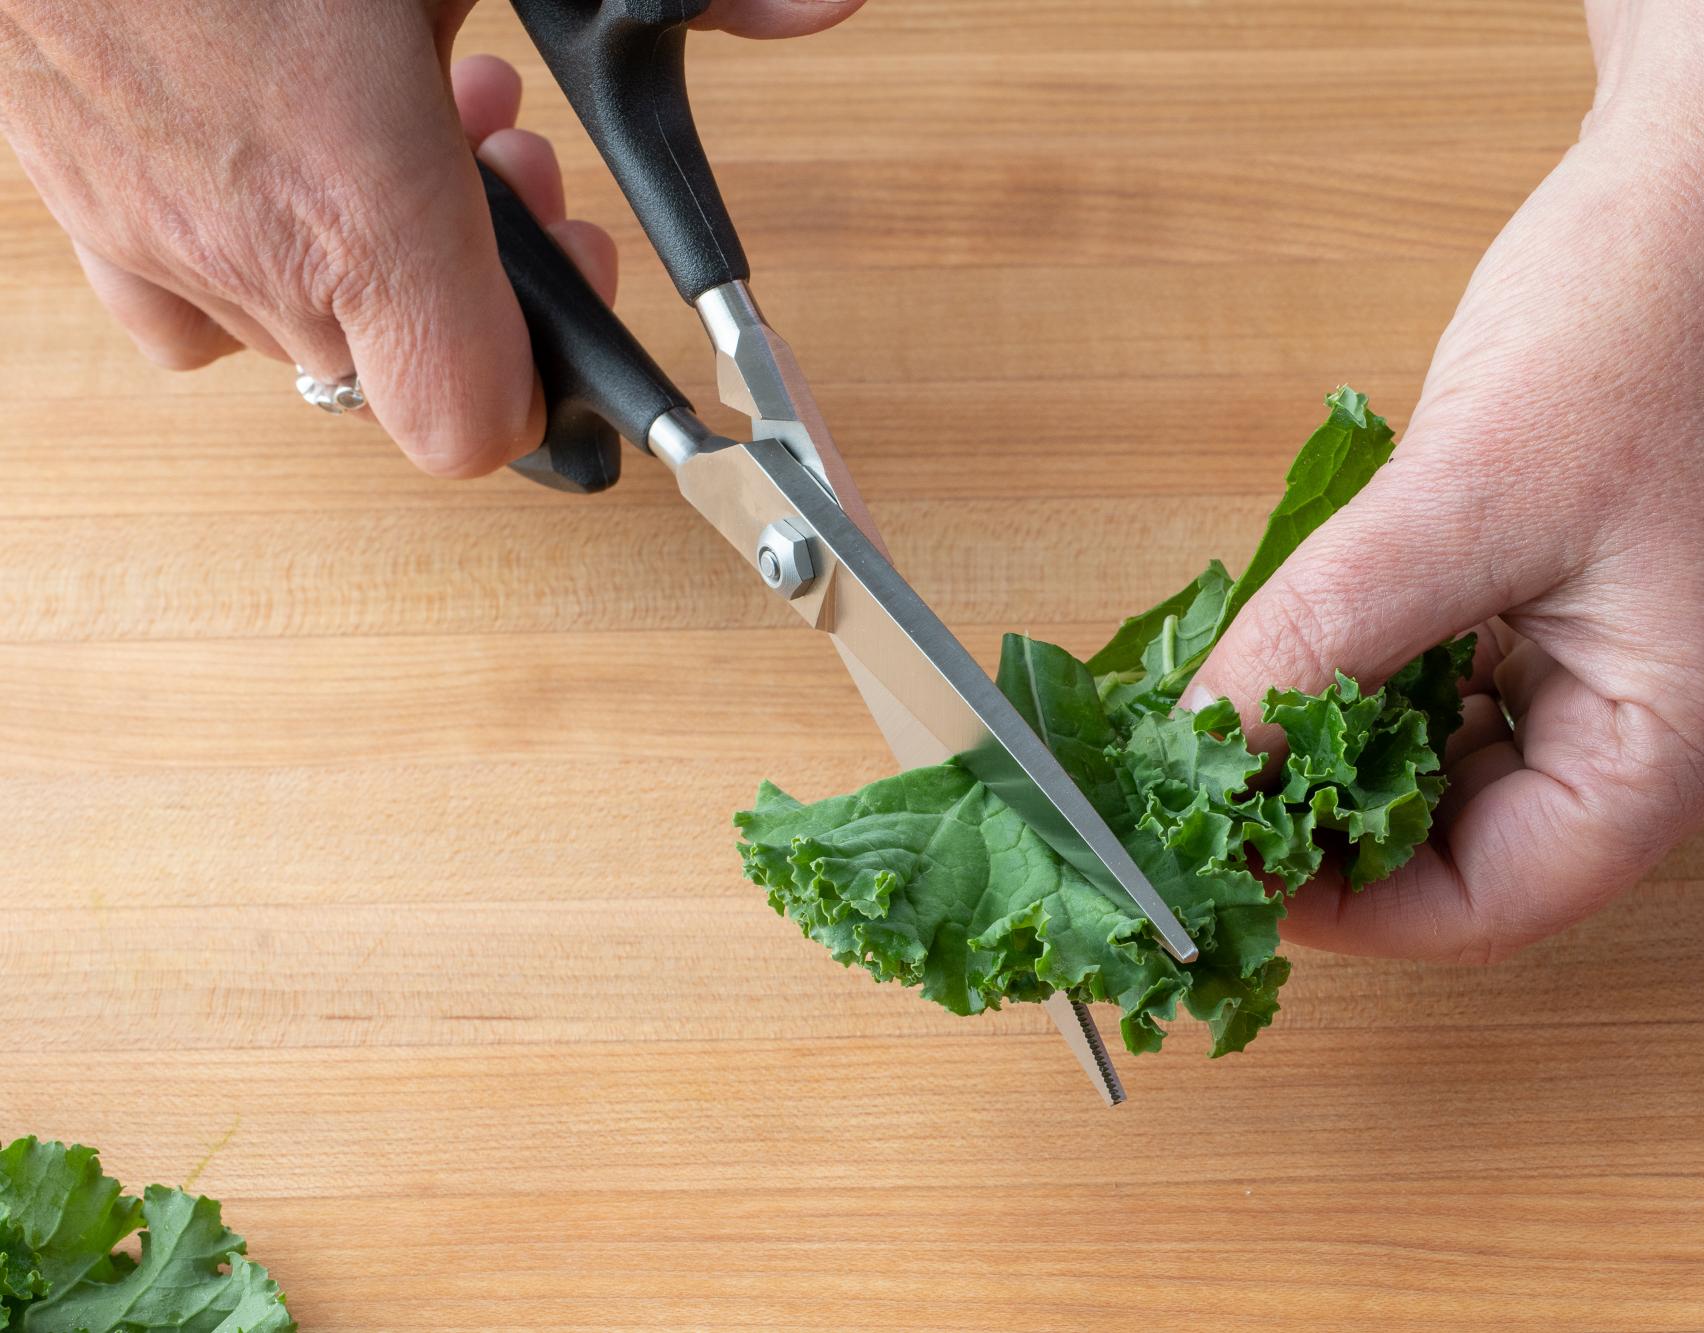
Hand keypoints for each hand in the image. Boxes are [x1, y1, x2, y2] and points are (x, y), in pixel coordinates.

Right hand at [0, 0, 863, 475]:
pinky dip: (254, 254)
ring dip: (381, 249)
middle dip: (487, 276)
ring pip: (311, 332)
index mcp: (360, 204)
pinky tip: (276, 144)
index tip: (572, 293)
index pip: (472, 428)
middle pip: (412, 371)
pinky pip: (188, 303)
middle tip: (506, 157)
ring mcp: (153, 239)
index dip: (543, 391)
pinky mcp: (78, 208)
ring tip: (399, 111)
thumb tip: (826, 7)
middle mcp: (252, 253)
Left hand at [1183, 0, 1703, 962]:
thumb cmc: (1643, 323)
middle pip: (1477, 845)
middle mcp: (1678, 732)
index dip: (1345, 907)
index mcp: (1686, 744)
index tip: (1221, 873)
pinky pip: (1473, 686)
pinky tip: (1306, 644)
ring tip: (1242, 708)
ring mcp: (1643, 669)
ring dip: (1350, 744)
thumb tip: (1200, 750)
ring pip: (1463, 765)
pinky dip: (1385, 676)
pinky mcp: (1601, 609)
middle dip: (1335, 819)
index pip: (1494, 905)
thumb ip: (1320, 644)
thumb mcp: (1456, 503)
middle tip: (1206, 786)